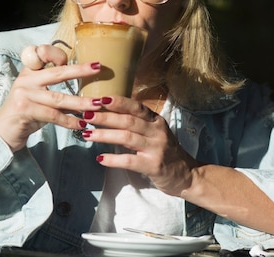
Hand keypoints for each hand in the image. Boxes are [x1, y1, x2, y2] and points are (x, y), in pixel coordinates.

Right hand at [0, 44, 102, 151]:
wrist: (4, 131)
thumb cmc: (27, 112)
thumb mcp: (40, 96)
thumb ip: (57, 90)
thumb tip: (88, 91)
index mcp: (30, 71)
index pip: (44, 53)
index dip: (59, 54)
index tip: (72, 56)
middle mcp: (26, 79)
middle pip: (57, 73)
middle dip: (80, 70)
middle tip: (98, 68)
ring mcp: (24, 94)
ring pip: (58, 98)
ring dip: (80, 102)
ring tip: (98, 105)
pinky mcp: (24, 110)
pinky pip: (53, 115)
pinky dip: (69, 121)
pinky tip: (82, 124)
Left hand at [80, 96, 199, 196]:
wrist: (187, 175)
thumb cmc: (165, 152)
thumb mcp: (154, 133)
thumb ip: (137, 123)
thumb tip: (108, 112)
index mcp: (156, 121)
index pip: (135, 106)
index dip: (117, 101)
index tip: (99, 98)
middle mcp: (157, 131)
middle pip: (128, 120)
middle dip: (104, 117)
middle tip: (86, 114)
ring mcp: (156, 148)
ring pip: (127, 138)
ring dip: (104, 135)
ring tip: (86, 134)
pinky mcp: (153, 166)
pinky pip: (130, 161)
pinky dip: (113, 159)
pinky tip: (100, 159)